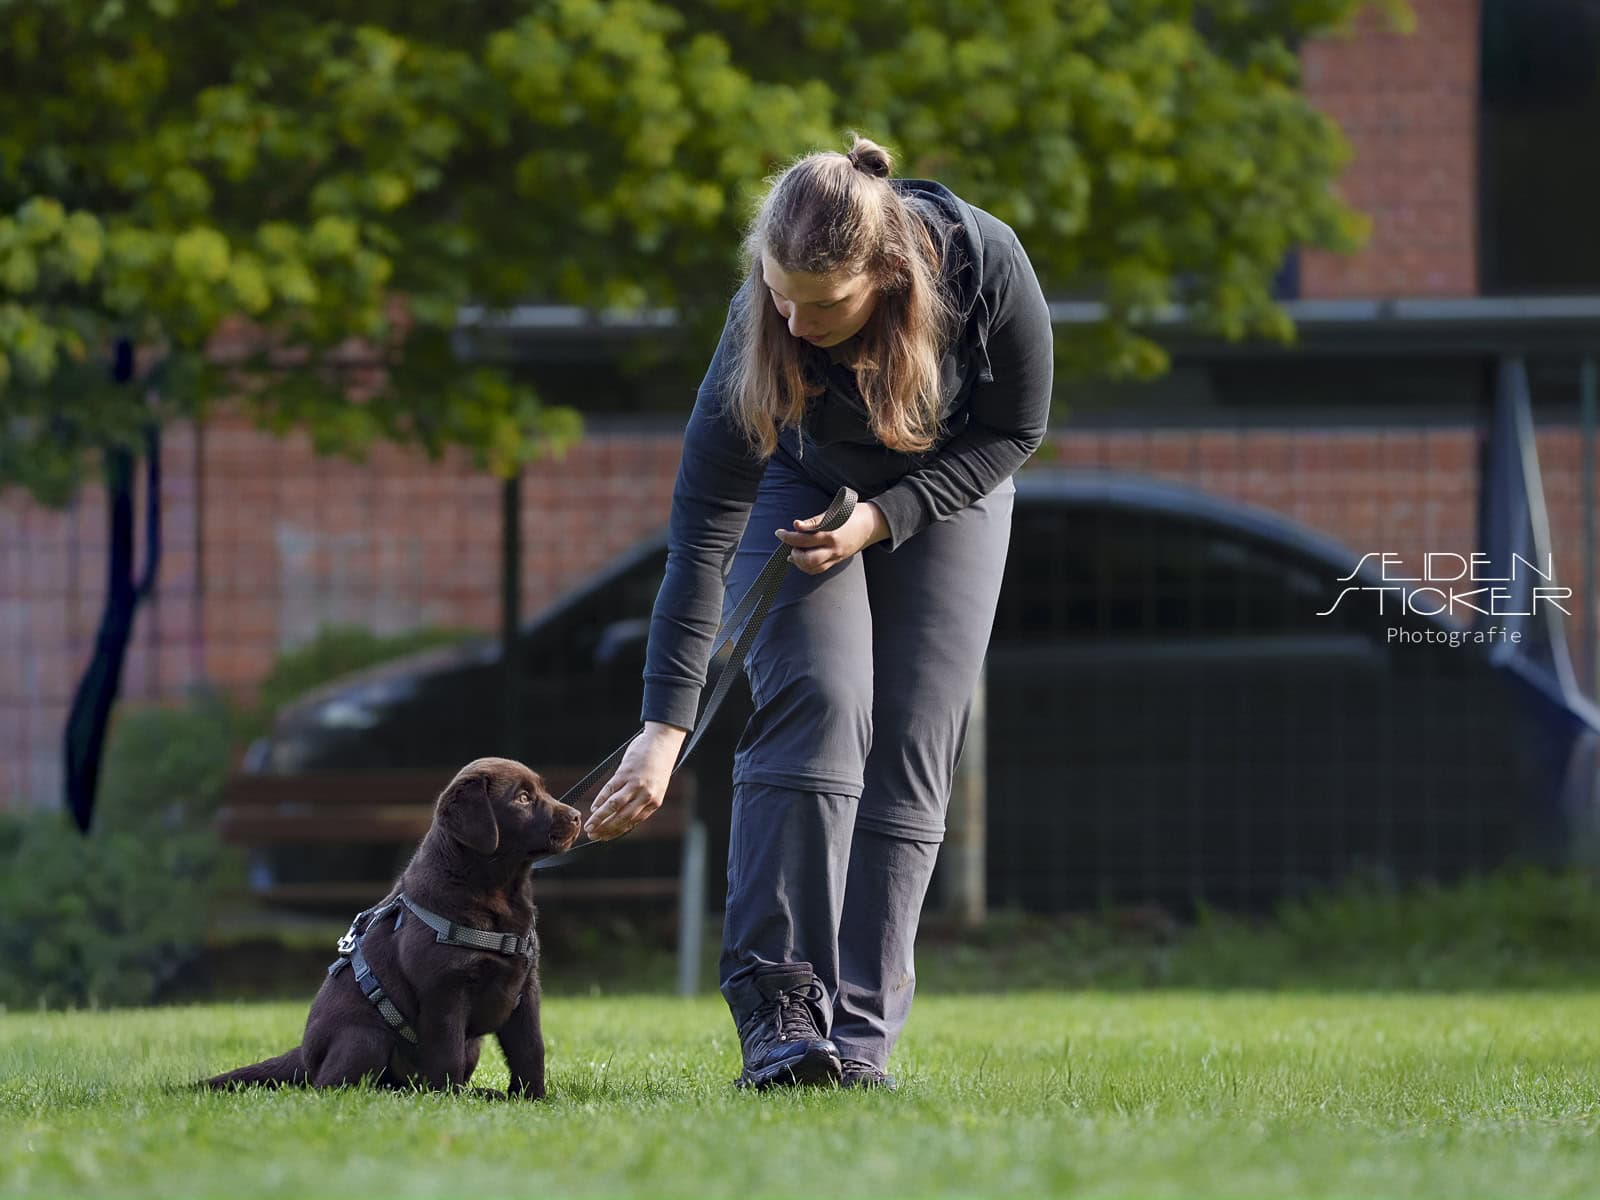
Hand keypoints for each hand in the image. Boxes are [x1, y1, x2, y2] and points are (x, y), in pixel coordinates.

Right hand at [584, 721, 686, 840]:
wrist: (662, 743)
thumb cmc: (657, 767)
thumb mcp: (655, 788)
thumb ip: (641, 801)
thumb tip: (620, 817)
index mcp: (654, 802)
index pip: (632, 822)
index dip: (616, 832)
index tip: (603, 838)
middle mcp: (646, 795)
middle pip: (622, 817)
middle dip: (605, 829)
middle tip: (592, 835)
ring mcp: (635, 784)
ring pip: (614, 806)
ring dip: (600, 818)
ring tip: (589, 826)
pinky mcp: (626, 772)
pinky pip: (610, 789)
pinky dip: (600, 799)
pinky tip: (594, 808)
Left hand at [775, 500, 889, 574]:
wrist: (873, 524)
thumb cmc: (853, 514)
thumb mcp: (834, 512)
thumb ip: (814, 521)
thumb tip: (796, 526)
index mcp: (832, 534)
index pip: (805, 539)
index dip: (789, 536)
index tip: (779, 533)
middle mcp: (834, 549)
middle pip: (808, 559)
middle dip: (793, 553)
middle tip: (787, 543)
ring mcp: (836, 557)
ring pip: (813, 568)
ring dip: (798, 562)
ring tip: (792, 551)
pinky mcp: (837, 561)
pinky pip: (819, 569)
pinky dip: (806, 566)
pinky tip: (799, 558)